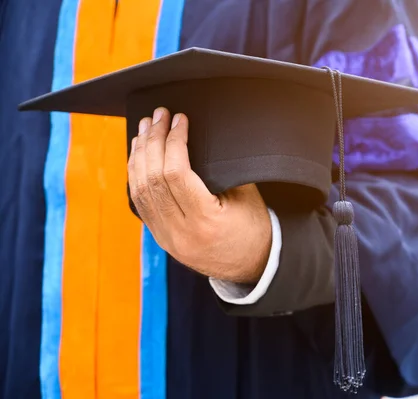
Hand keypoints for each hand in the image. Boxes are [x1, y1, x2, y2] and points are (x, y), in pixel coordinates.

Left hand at [127, 107, 271, 283]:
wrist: (252, 267)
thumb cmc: (254, 230)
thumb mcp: (247, 197)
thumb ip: (222, 170)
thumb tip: (199, 137)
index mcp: (205, 221)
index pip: (176, 173)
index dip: (174, 140)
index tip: (180, 120)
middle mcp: (180, 232)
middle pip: (153, 178)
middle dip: (154, 141)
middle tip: (158, 117)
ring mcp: (167, 238)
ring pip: (141, 190)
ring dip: (140, 156)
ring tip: (145, 130)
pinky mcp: (161, 239)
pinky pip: (141, 204)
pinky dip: (137, 176)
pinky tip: (139, 157)